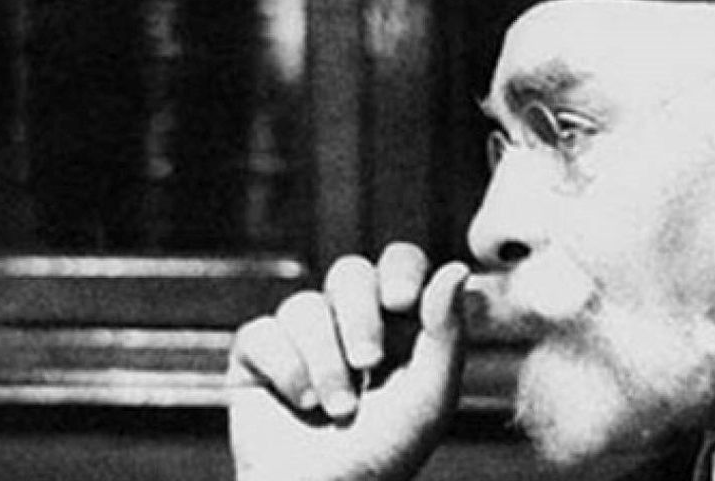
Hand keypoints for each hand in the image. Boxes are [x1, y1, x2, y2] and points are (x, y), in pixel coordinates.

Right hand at [227, 243, 470, 480]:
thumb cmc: (386, 453)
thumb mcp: (429, 397)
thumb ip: (446, 332)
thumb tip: (458, 267)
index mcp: (396, 322)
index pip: (399, 262)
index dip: (398, 270)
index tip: (401, 301)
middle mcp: (347, 320)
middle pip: (349, 272)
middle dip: (359, 316)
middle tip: (368, 363)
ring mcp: (299, 335)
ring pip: (304, 306)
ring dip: (325, 362)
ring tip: (338, 410)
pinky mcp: (256, 354)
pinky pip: (262, 331)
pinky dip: (285, 369)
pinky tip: (299, 404)